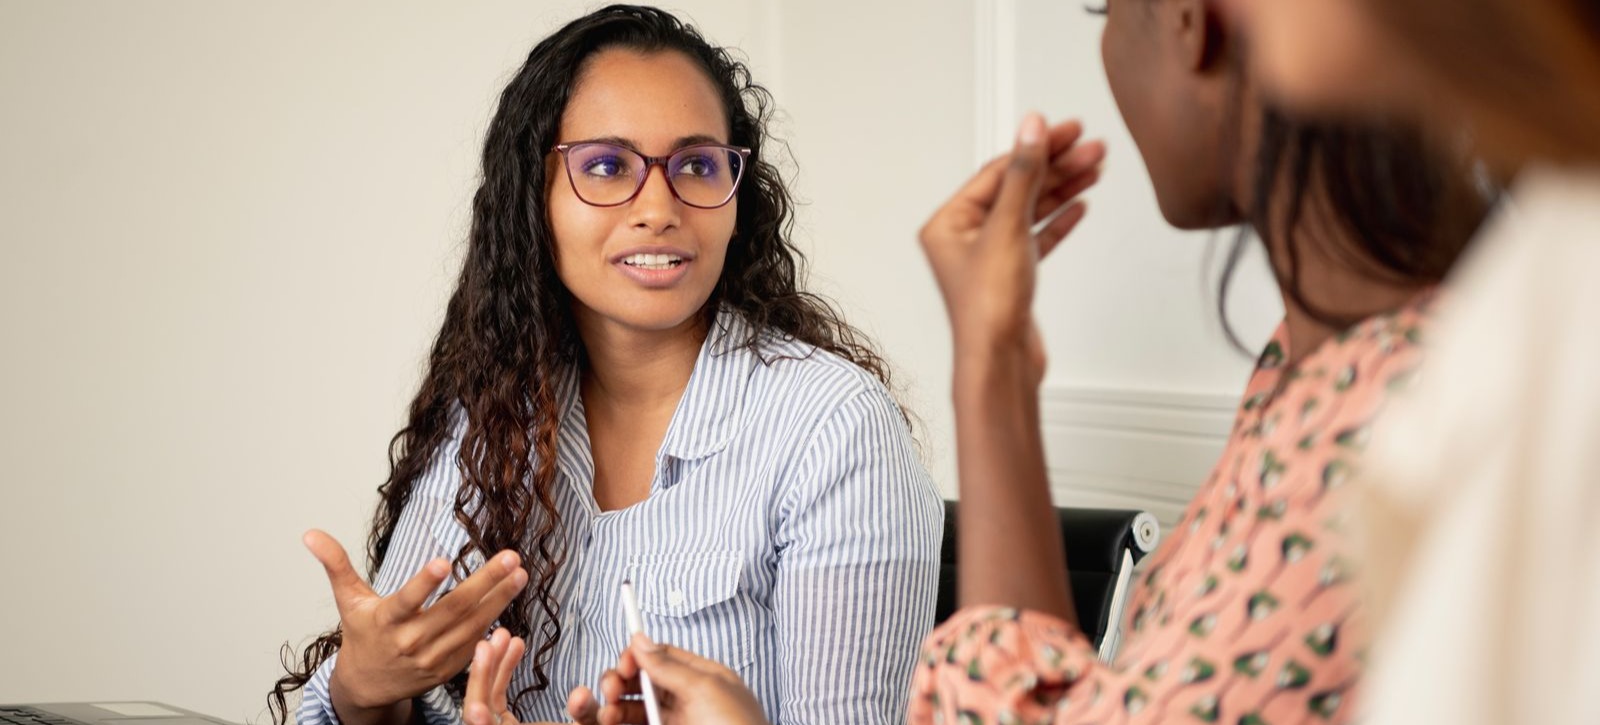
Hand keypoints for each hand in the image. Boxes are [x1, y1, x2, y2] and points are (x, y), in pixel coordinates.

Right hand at [303, 530, 528, 712]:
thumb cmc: (363, 636)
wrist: (369, 686)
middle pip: (452, 611)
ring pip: (471, 627)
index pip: (406, 601)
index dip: (424, 583)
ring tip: (519, 573)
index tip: (444, 560)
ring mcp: (432, 659)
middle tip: (510, 558)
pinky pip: (475, 645)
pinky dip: (495, 625)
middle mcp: (410, 642)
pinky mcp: (448, 670)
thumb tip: (311, 534)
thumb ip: (336, 565)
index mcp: (386, 622)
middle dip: (485, 583)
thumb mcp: (349, 600)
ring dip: (499, 599)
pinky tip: (511, 599)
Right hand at [586, 635, 766, 724]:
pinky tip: (610, 721)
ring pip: (635, 709)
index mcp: (702, 679)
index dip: (638, 657)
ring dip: (616, 707)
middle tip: (611, 691)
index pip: (662, 657)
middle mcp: (687, 701)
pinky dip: (620, 723)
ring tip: (608, 714)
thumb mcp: (706, 690)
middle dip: (621, 682)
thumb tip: (641, 640)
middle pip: (643, 683)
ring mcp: (676, 723)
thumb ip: (670, 666)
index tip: (623, 666)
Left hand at [919, 113, 1103, 373]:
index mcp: (948, 223)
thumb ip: (1022, 174)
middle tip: (1093, 147)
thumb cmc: (989, 306)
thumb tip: (1030, 128)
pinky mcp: (1010, 278)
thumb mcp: (1007, 227)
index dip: (1036, 147)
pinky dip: (1058, 221)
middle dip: (1056, 166)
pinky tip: (1080, 205)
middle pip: (1017, 188)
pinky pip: (1036, 238)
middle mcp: (964, 238)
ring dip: (1063, 189)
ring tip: (1096, 168)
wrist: (1000, 361)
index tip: (1070, 130)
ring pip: (1030, 211)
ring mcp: (988, 258)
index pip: (998, 171)